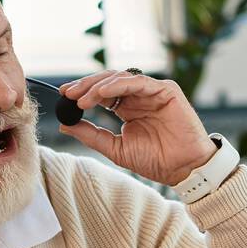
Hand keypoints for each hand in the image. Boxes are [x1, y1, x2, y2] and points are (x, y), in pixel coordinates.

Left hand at [58, 71, 217, 185]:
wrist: (182, 169)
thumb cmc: (155, 160)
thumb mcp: (116, 148)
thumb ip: (92, 135)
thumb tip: (65, 125)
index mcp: (127, 108)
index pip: (101, 93)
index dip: (83, 92)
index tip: (64, 96)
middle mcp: (139, 97)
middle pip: (108, 82)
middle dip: (86, 85)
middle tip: (68, 93)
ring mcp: (152, 92)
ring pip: (121, 78)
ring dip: (99, 86)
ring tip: (83, 98)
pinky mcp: (166, 90)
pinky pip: (138, 82)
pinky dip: (118, 85)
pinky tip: (102, 93)